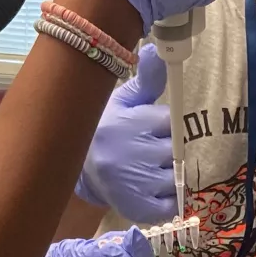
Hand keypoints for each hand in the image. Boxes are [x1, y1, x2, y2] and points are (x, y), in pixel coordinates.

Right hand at [76, 44, 174, 223]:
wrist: (80, 170)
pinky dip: (167, 199)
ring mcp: (133, 183)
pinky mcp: (136, 207)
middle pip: (173, 151)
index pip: (167, 122)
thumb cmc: (109, 129)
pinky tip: (151, 189)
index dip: (162, 127)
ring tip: (148, 169)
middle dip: (165, 150)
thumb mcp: (124, 101)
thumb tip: (156, 49)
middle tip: (147, 151)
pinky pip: (170, 205)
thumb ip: (147, 79)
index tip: (147, 130)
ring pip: (174, 178)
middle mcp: (128, 154)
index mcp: (125, 124)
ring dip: (167, 174)